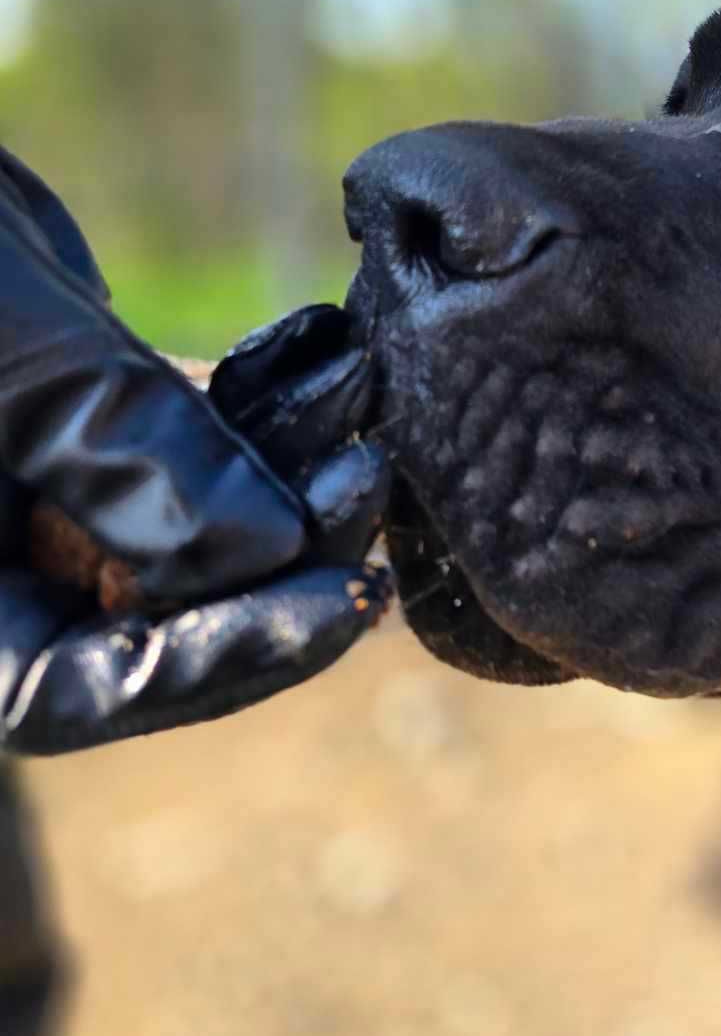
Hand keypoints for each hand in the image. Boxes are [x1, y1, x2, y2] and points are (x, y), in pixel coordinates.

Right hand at [0, 150, 391, 752]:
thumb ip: (109, 447)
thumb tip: (266, 549)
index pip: (71, 693)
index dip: (213, 662)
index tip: (338, 600)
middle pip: (155, 617)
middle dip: (280, 551)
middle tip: (369, 472)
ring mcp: (24, 489)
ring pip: (186, 524)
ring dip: (285, 462)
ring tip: (359, 384)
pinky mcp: (69, 412)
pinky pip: (176, 436)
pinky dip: (249, 399)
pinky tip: (317, 342)